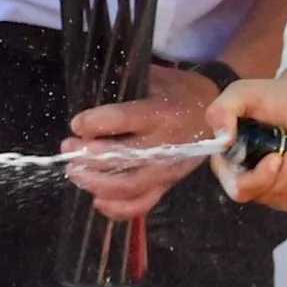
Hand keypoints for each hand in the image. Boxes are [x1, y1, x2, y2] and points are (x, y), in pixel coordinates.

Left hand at [64, 69, 220, 220]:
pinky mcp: (167, 185)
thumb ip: (125, 82)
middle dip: (89, 157)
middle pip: (122, 158)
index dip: (95, 123)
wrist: (219, 116)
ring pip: (128, 187)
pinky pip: (141, 205)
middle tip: (67, 149)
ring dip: (96, 183)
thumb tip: (88, 85)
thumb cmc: (180, 92)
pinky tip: (97, 201)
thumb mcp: (156, 77)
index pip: (124, 119)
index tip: (76, 124)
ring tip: (75, 173)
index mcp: (162, 113)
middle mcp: (165, 145)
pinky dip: (117, 209)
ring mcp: (167, 170)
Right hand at [207, 68, 286, 214]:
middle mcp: (252, 179)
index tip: (276, 159)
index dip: (258, 180)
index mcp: (233, 161)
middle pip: (266, 196)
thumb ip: (223, 110)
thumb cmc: (273, 96)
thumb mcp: (243, 94)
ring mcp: (277, 189)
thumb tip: (222, 137)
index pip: (237, 187)